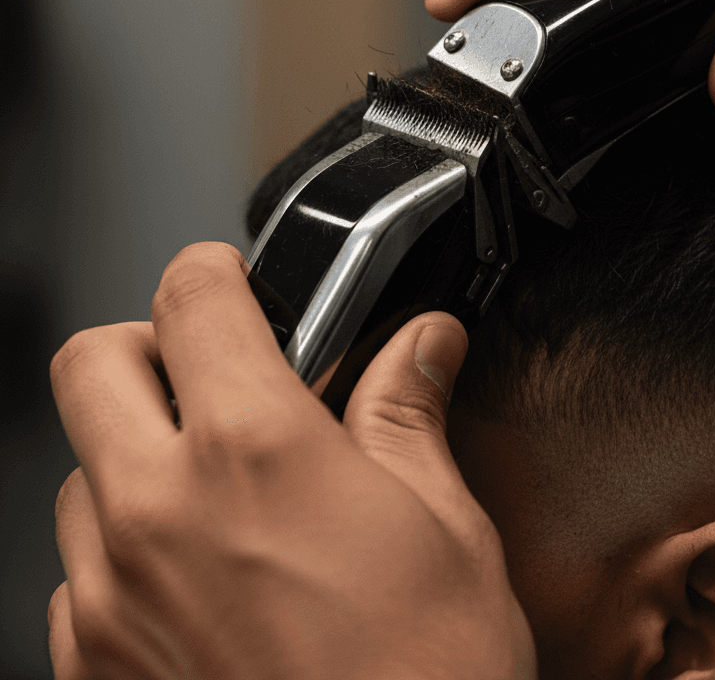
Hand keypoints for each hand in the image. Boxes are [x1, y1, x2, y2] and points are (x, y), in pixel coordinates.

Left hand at [47, 242, 536, 679]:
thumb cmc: (428, 676)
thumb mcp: (443, 523)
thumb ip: (407, 411)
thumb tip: (423, 343)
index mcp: (256, 451)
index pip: (192, 299)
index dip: (216, 270)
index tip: (237, 281)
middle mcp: (160, 511)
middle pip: (93, 363)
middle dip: (149, 345)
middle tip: (213, 370)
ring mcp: (110, 598)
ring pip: (80, 470)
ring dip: (137, 453)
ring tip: (219, 489)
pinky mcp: (94, 668)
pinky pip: (76, 573)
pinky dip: (125, 548)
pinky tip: (200, 577)